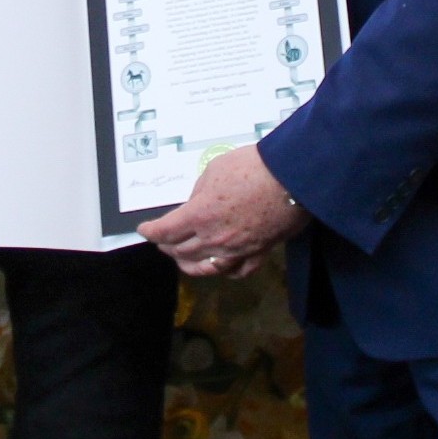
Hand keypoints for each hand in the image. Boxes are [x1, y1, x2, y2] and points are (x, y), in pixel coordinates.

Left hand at [141, 144, 307, 279]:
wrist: (293, 178)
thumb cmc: (254, 167)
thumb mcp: (215, 170)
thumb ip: (200, 191)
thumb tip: (196, 202)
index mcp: (200, 215)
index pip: (165, 231)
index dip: (151, 231)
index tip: (144, 229)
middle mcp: (214, 238)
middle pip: (181, 251)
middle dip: (166, 246)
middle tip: (162, 240)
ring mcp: (237, 250)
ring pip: (205, 268)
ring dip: (188, 264)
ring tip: (182, 258)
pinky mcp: (258, 253)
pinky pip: (237, 271)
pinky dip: (224, 271)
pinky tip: (220, 266)